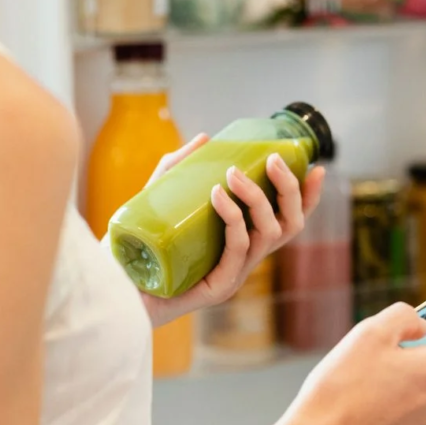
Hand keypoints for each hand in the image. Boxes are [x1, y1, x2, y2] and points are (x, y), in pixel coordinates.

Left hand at [141, 134, 325, 326]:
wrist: (110, 287)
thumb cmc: (135, 247)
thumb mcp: (160, 198)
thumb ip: (180, 169)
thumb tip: (205, 137)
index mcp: (243, 242)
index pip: (288, 219)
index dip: (307, 196)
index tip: (315, 167)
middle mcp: (245, 259)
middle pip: (290, 226)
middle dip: (289, 189)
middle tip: (273, 160)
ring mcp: (234, 275)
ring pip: (268, 234)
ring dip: (256, 197)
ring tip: (231, 173)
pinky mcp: (217, 287)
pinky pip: (238, 249)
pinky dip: (233, 218)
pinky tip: (218, 196)